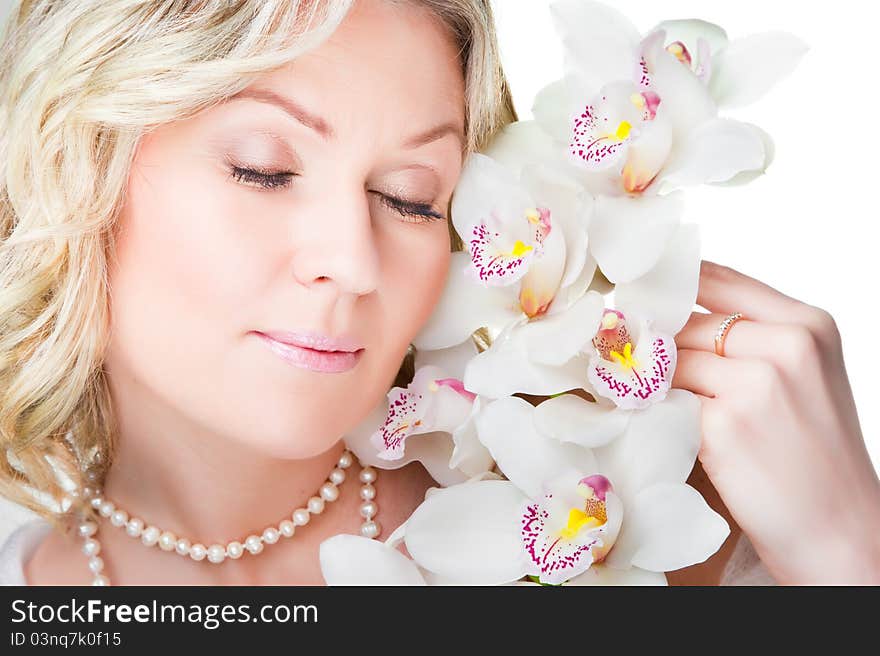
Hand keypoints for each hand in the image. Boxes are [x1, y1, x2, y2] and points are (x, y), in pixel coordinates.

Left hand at [671, 260, 879, 583]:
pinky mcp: (725, 423)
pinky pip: (667, 398)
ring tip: (654, 395)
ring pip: (672, 358)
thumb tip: (670, 313)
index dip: (673, 285)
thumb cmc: (814, 452)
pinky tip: (659, 420)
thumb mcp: (803, 375)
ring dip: (653, 376)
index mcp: (808, 324)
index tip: (640, 295)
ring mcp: (756, 384)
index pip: (719, 278)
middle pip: (688, 321)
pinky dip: (654, 406)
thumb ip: (750, 337)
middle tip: (636, 359)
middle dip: (658, 341)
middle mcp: (787, 345)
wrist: (839, 528)